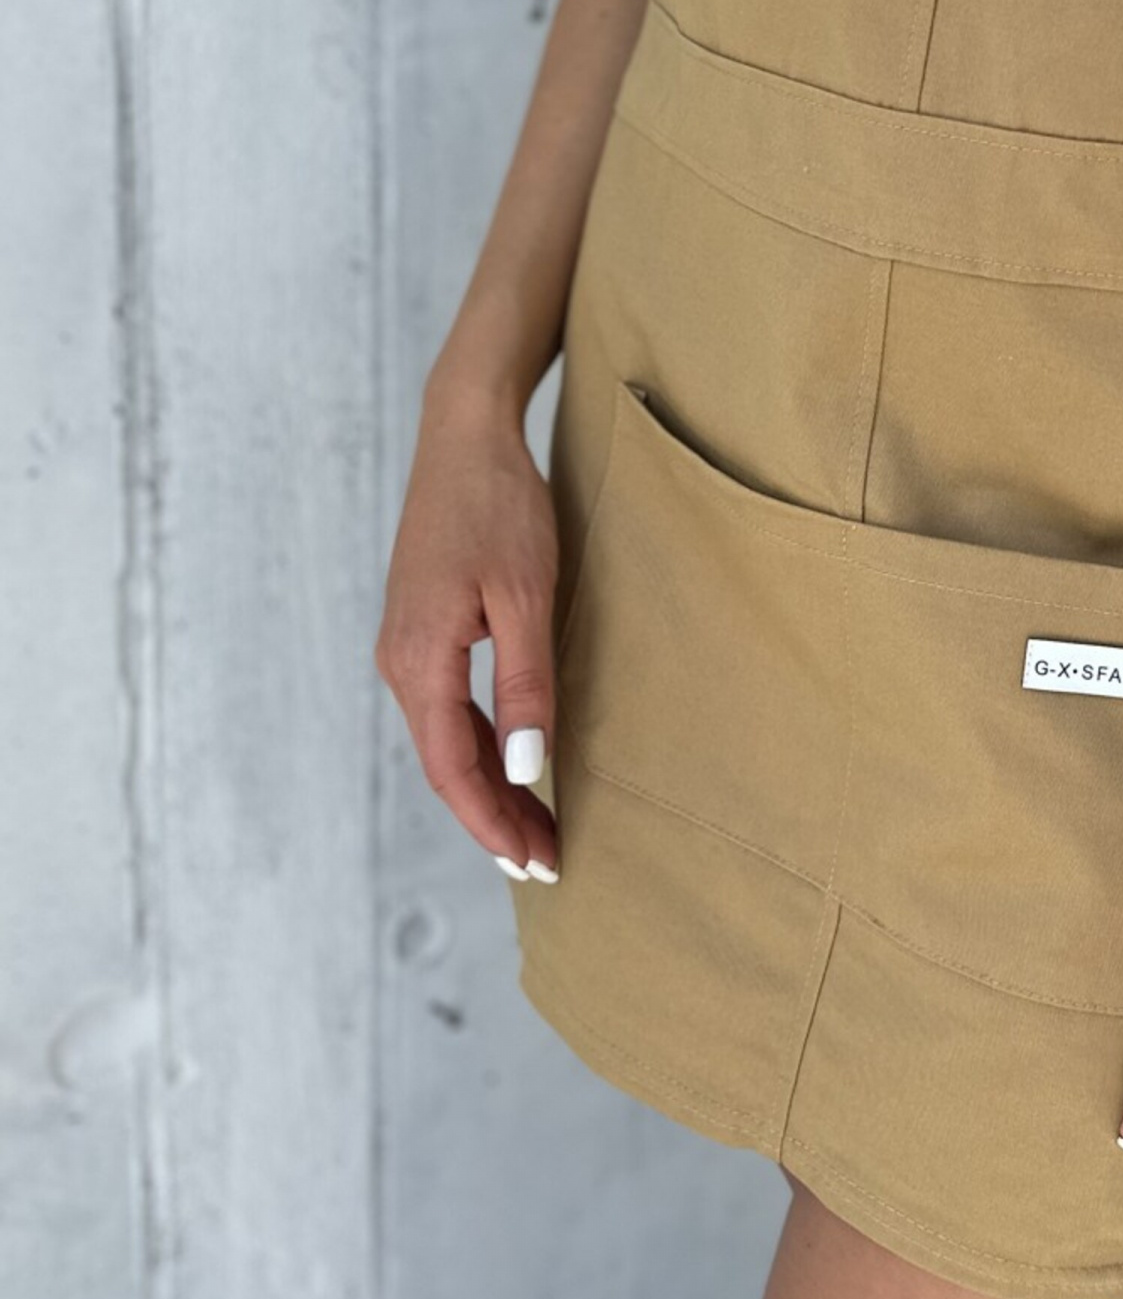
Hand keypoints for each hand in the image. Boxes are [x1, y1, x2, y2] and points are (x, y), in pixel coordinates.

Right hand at [375, 378, 561, 882]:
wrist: (464, 434)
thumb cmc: (500, 505)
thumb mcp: (527, 595)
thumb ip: (526, 684)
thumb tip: (523, 770)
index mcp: (421, 659)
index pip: (454, 770)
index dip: (494, 823)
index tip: (537, 863)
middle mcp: (400, 661)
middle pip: (445, 764)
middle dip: (494, 817)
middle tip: (547, 860)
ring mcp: (404, 645)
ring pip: (444, 739)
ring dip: (487, 785)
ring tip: (536, 825)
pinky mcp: (419, 628)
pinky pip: (445, 708)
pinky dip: (478, 745)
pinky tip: (509, 762)